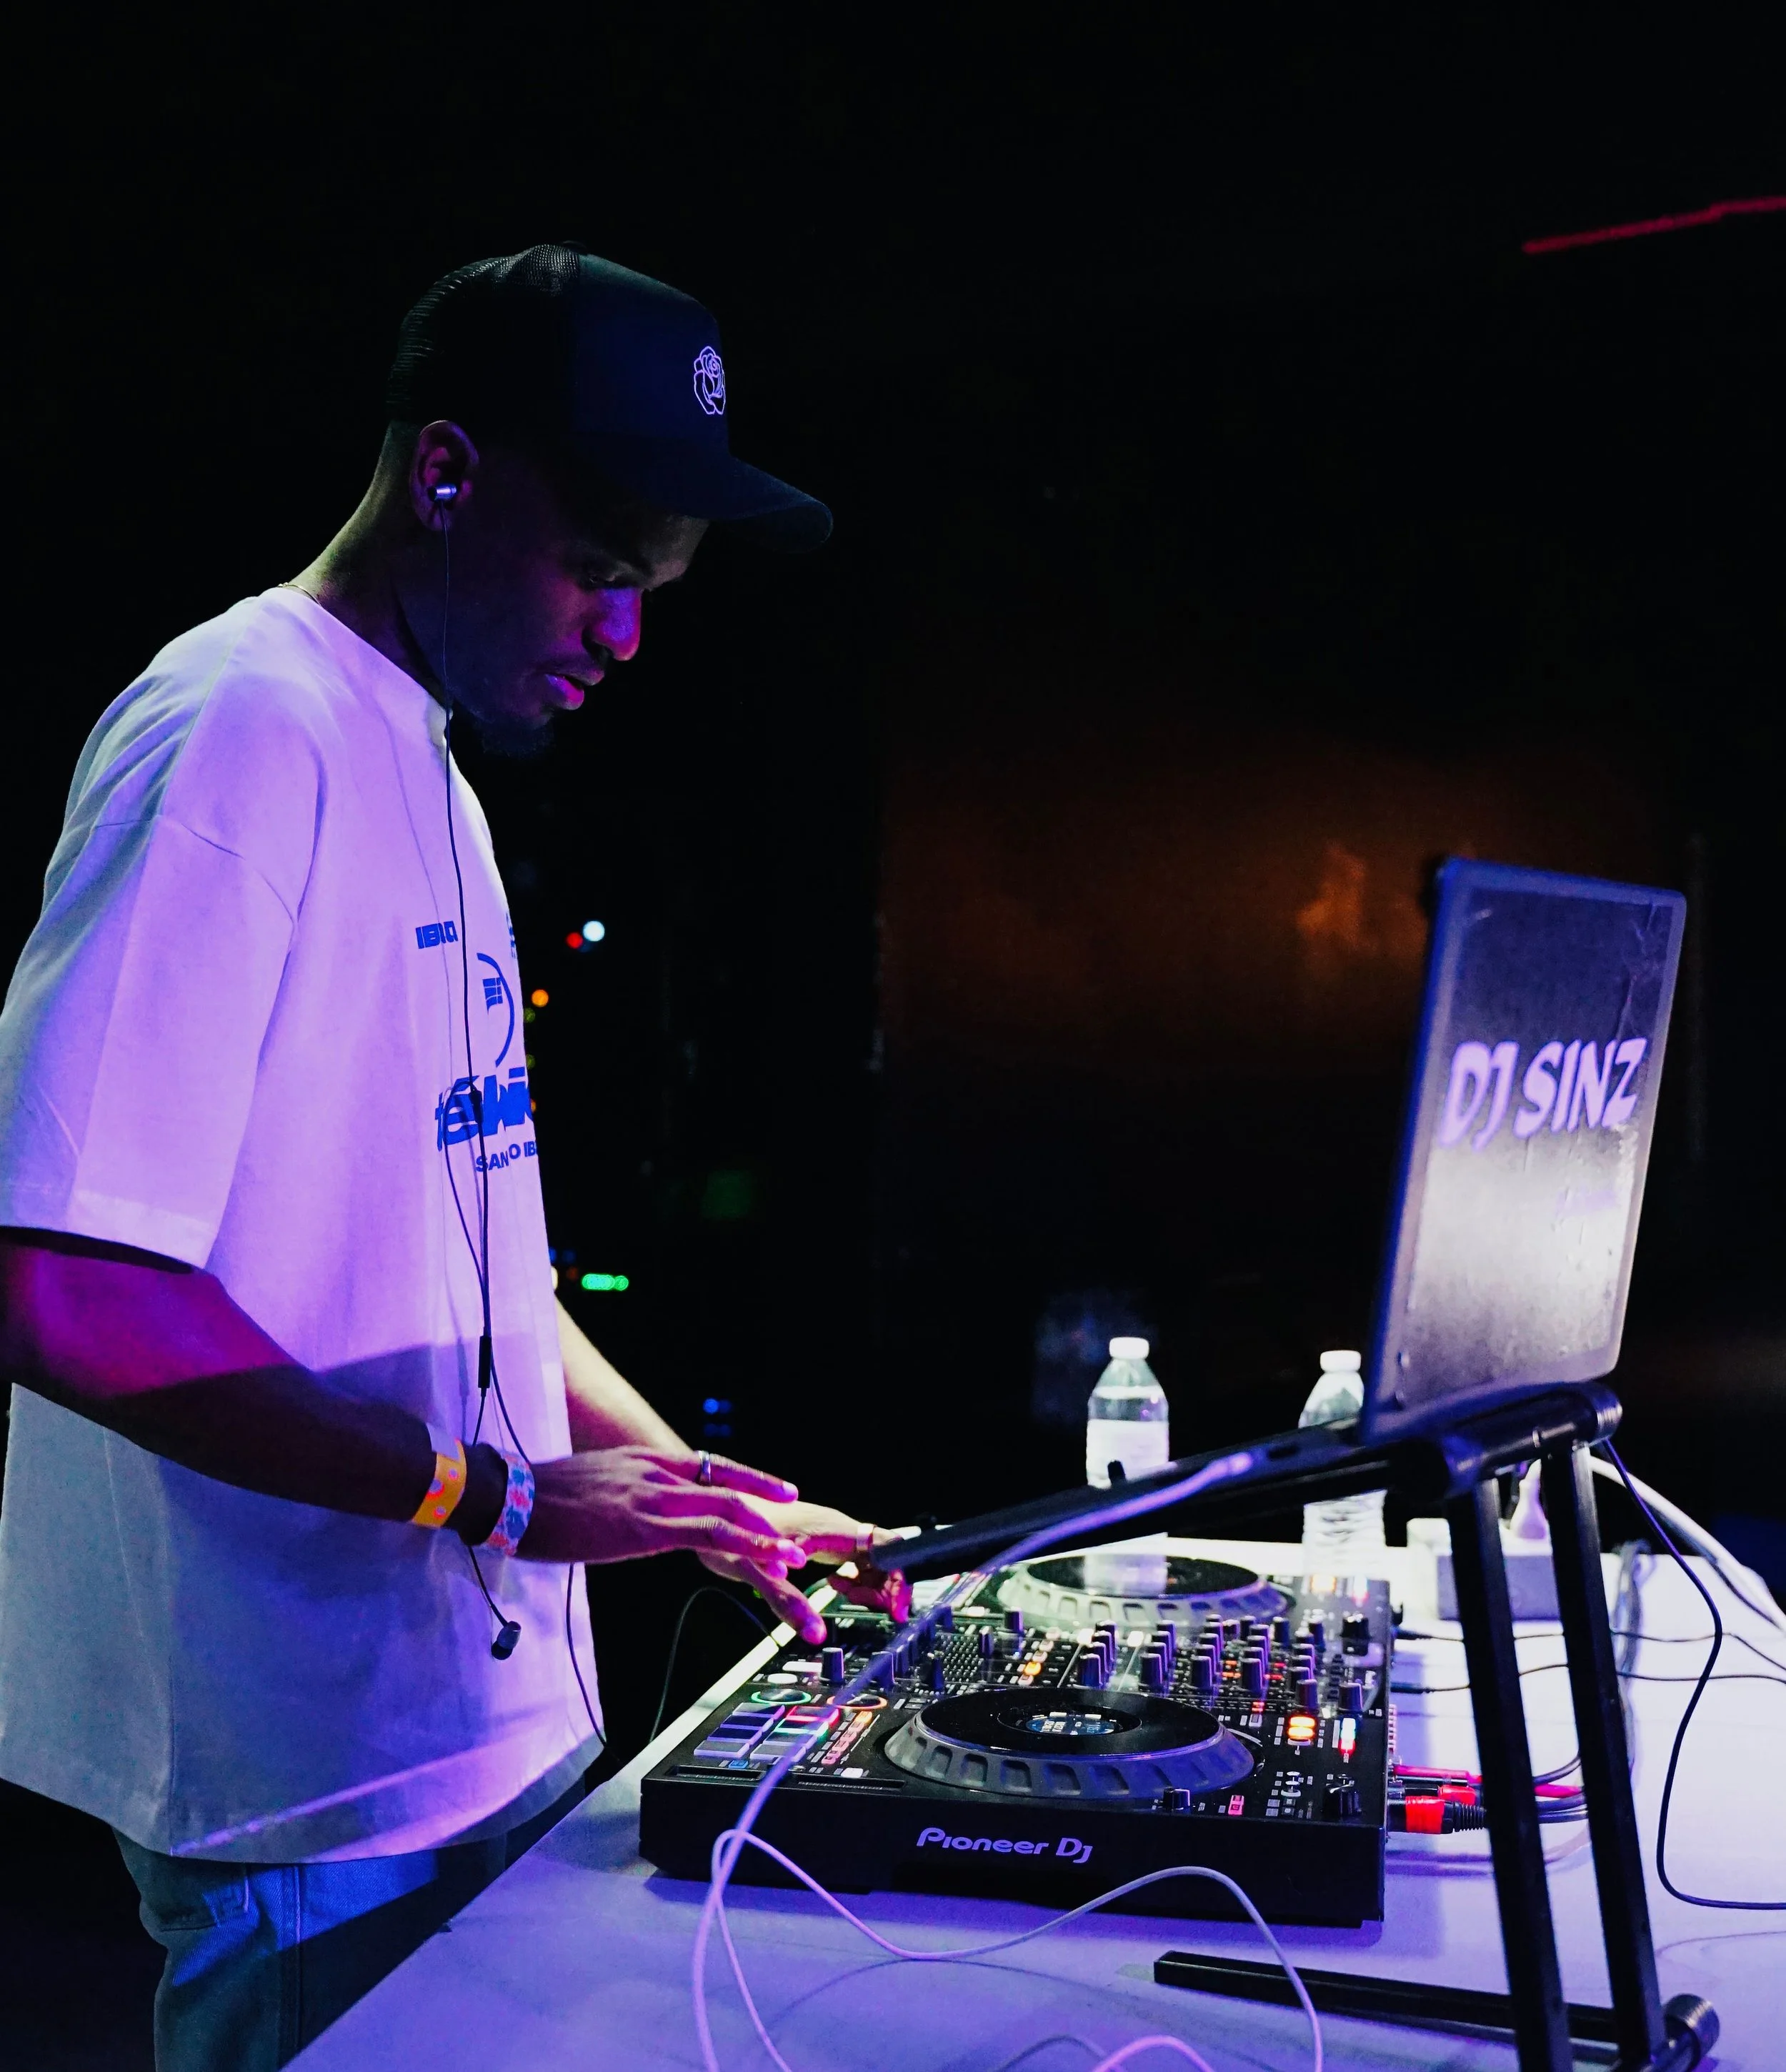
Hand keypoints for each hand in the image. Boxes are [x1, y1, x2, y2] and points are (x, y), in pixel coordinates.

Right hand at [519, 1447, 806, 1570]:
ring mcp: (651, 1497)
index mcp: (643, 1460)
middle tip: (796, 1536)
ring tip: (794, 1556)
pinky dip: (741, 1547)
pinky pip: (703, 1536)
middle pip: (726, 1488)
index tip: (778, 1490)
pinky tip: (761, 1563)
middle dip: (766, 1512)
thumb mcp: (593, 1484)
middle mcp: (654, 1472)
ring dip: (764, 1536)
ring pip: (724, 1512)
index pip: (710, 1465)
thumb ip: (622, 1493)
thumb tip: (630, 1511)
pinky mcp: (641, 1526)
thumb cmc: (538, 1497)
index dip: (749, 1479)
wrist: (507, 1495)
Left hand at [699, 1499, 913, 1639]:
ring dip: (870, 1585)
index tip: (899, 1608)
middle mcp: (836, 1527)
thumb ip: (788, 1601)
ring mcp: (830, 1533)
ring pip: (870, 1560)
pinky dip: (853, 1580)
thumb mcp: (760, 1571)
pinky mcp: (819, 1540)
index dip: (902, 1578)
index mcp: (834, 1528)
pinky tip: (836, 1588)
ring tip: (851, 1600)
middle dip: (887, 1587)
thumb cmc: (735, 1525)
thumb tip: (814, 1631)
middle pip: (885, 1557)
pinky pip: (853, 1560)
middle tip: (880, 1612)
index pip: (890, 1547)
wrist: (713, 1501)